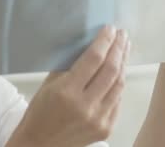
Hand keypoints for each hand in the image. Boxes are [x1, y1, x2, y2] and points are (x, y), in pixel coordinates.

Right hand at [8, 25, 129, 146]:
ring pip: (119, 85)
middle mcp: (85, 106)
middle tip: (122, 35)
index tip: (109, 29)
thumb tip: (88, 46)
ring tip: (124, 49)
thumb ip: (69, 67)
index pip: (93, 60)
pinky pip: (117, 101)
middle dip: (119, 49)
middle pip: (111, 70)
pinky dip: (119, 84)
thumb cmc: (40, 111)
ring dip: (123, 64)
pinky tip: (119, 72)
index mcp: (67, 92)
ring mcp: (98, 119)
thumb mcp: (49, 84)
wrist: (40, 144)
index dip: (104, 42)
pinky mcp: (106, 129)